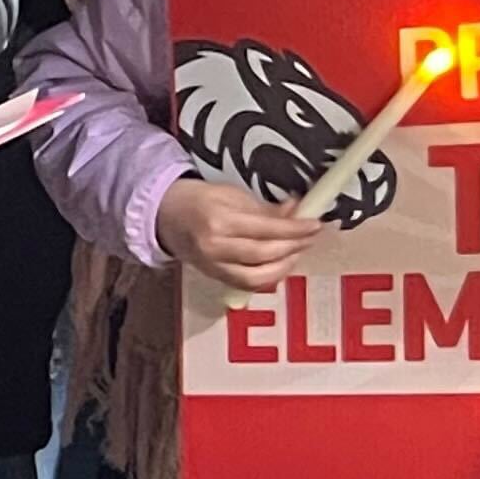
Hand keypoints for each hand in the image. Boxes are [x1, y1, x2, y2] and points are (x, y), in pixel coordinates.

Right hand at [157, 174, 324, 294]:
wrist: (164, 216)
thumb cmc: (199, 200)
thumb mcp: (231, 195)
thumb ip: (265, 209)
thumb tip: (297, 212)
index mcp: (219, 221)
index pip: (265, 229)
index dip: (294, 229)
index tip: (315, 225)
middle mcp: (215, 247)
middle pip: (263, 254)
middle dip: (293, 247)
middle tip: (310, 238)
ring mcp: (213, 265)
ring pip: (256, 277)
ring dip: (283, 266)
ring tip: (296, 253)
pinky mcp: (213, 277)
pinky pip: (246, 283)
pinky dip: (268, 277)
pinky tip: (279, 265)